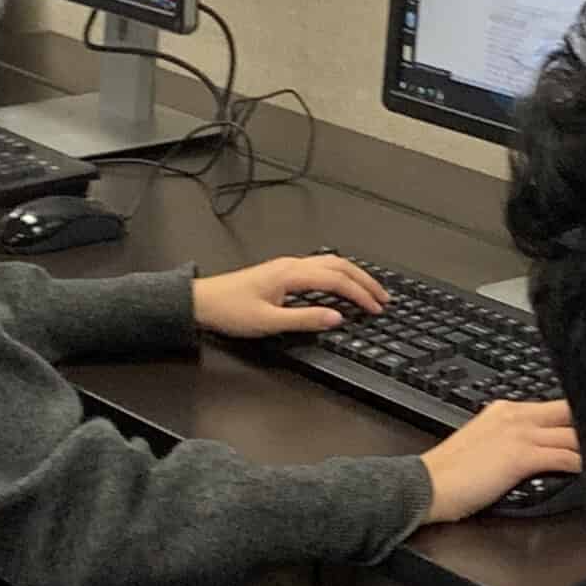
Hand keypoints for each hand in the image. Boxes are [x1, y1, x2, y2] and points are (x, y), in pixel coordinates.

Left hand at [192, 255, 385, 338]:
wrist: (201, 302)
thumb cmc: (230, 311)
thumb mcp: (269, 322)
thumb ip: (305, 319)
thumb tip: (337, 318)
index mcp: (292, 274)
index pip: (337, 280)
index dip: (360, 294)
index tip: (375, 308)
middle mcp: (292, 265)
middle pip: (339, 266)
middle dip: (365, 281)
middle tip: (383, 297)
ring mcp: (287, 266)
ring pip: (330, 263)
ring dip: (353, 275)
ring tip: (369, 289)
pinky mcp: (282, 272)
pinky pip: (320, 267)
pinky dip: (339, 274)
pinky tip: (341, 284)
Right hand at [422, 400, 581, 522]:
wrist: (424, 486)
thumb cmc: (451, 474)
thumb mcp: (485, 444)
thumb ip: (511, 439)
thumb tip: (538, 448)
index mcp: (505, 409)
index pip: (554, 406)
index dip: (578, 415)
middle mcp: (515, 415)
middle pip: (568, 412)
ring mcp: (519, 433)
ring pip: (572, 433)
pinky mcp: (521, 455)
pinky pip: (564, 456)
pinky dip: (583, 463)